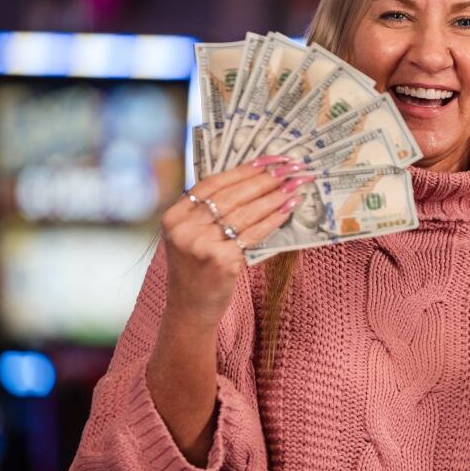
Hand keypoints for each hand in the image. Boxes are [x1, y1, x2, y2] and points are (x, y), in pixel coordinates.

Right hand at [160, 155, 310, 326]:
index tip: (267, 161)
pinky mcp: (221, 261)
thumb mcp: (191, 236)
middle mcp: (184, 229)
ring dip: (273, 197)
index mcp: (174, 217)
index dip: (242, 170)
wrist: (190, 309)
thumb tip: (252, 180)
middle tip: (289, 170)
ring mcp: (201, 245)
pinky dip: (272, 221)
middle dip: (264, 180)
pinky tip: (287, 210)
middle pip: (231, 196)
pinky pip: (252, 234)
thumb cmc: (196, 270)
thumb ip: (208, 212)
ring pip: (245, 213)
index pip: (211, 184)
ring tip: (294, 186)